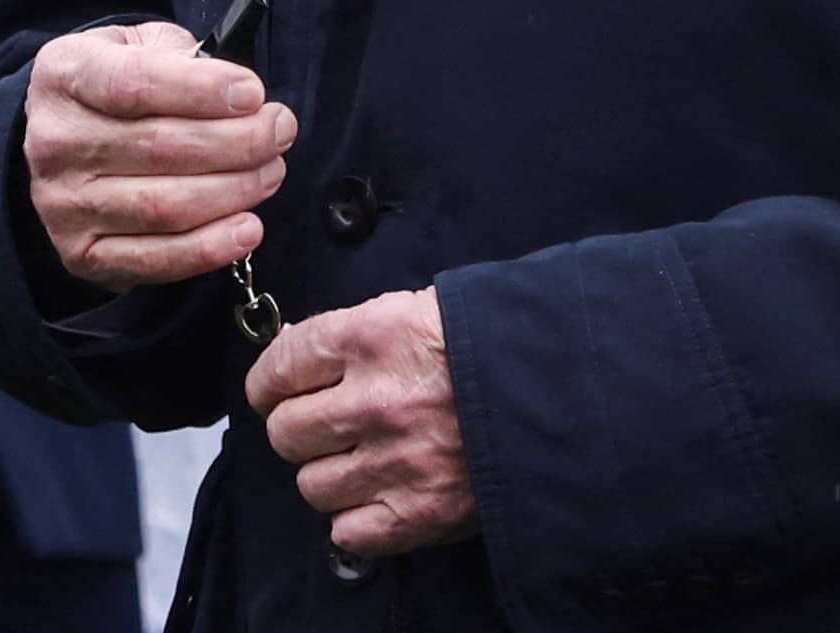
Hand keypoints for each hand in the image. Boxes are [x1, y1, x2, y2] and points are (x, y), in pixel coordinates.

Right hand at [22, 23, 296, 288]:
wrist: (68, 140)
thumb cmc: (119, 85)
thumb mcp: (141, 45)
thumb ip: (183, 58)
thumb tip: (241, 96)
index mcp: (64, 74)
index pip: (132, 83)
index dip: (201, 90)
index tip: (254, 94)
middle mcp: (55, 141)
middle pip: (158, 146)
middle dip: (238, 140)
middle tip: (280, 130)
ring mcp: (63, 204)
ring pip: (164, 205)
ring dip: (234, 190)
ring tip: (271, 170)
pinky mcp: (82, 254)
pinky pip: (155, 258)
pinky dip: (210, 247)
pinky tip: (248, 228)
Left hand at [253, 289, 475, 556]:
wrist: (569, 389)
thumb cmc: (497, 343)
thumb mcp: (425, 309)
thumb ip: (358, 333)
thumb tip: (296, 354)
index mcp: (375, 337)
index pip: (281, 366)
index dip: (270, 381)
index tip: (275, 389)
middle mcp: (377, 401)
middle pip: (286, 432)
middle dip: (299, 427)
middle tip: (325, 423)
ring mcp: (396, 462)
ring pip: (311, 484)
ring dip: (329, 472)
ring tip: (361, 458)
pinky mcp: (419, 513)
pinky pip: (346, 531)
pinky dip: (355, 517)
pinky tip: (379, 492)